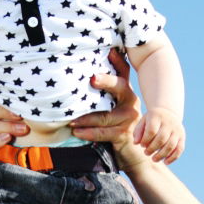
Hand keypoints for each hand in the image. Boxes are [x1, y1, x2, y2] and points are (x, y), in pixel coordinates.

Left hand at [69, 51, 146, 173]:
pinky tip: (77, 132)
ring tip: (70, 119)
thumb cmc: (116, 127)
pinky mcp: (123, 134)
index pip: (122, 72)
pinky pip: (103, 132)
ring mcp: (128, 118)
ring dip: (86, 118)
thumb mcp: (111, 109)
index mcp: (126, 92)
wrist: (134, 153)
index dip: (118, 61)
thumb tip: (77, 82)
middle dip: (106, 81)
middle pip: (118, 86)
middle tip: (91, 78)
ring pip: (105, 115)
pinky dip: (88, 133)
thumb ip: (100, 97)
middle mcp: (130, 102)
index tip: (110, 51)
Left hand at [134, 105, 184, 163]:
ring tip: (154, 159)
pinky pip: (180, 148)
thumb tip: (136, 143)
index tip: (141, 145)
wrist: (167, 112)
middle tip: (146, 153)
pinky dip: (173, 157)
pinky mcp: (182, 136)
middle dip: (152, 149)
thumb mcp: (143, 122)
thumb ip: (138, 132)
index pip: (151, 130)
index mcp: (157, 117)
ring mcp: (177, 130)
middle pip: (161, 138)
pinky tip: (166, 162)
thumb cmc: (151, 120)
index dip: (145, 140)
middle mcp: (169, 123)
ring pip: (171, 145)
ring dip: (162, 155)